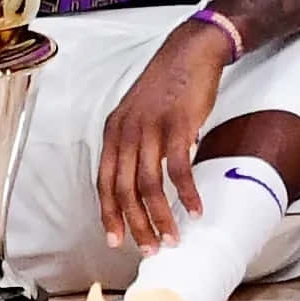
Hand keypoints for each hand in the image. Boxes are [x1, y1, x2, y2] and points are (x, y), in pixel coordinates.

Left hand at [97, 16, 230, 248]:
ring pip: (149, 184)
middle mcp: (126, 131)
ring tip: (172, 237)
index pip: (104, 181)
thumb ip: (135, 147)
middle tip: (150, 248)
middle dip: (136, 224)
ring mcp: (151, 128)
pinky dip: (187, 194)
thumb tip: (141, 186)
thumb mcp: (138, 115)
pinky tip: (195, 209)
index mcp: (114, 130)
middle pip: (124, 189)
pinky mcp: (177, 125)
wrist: (190, 53)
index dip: (109, 214)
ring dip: (160, 217)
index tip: (116, 240)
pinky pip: (179, 169)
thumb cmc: (166, 87)